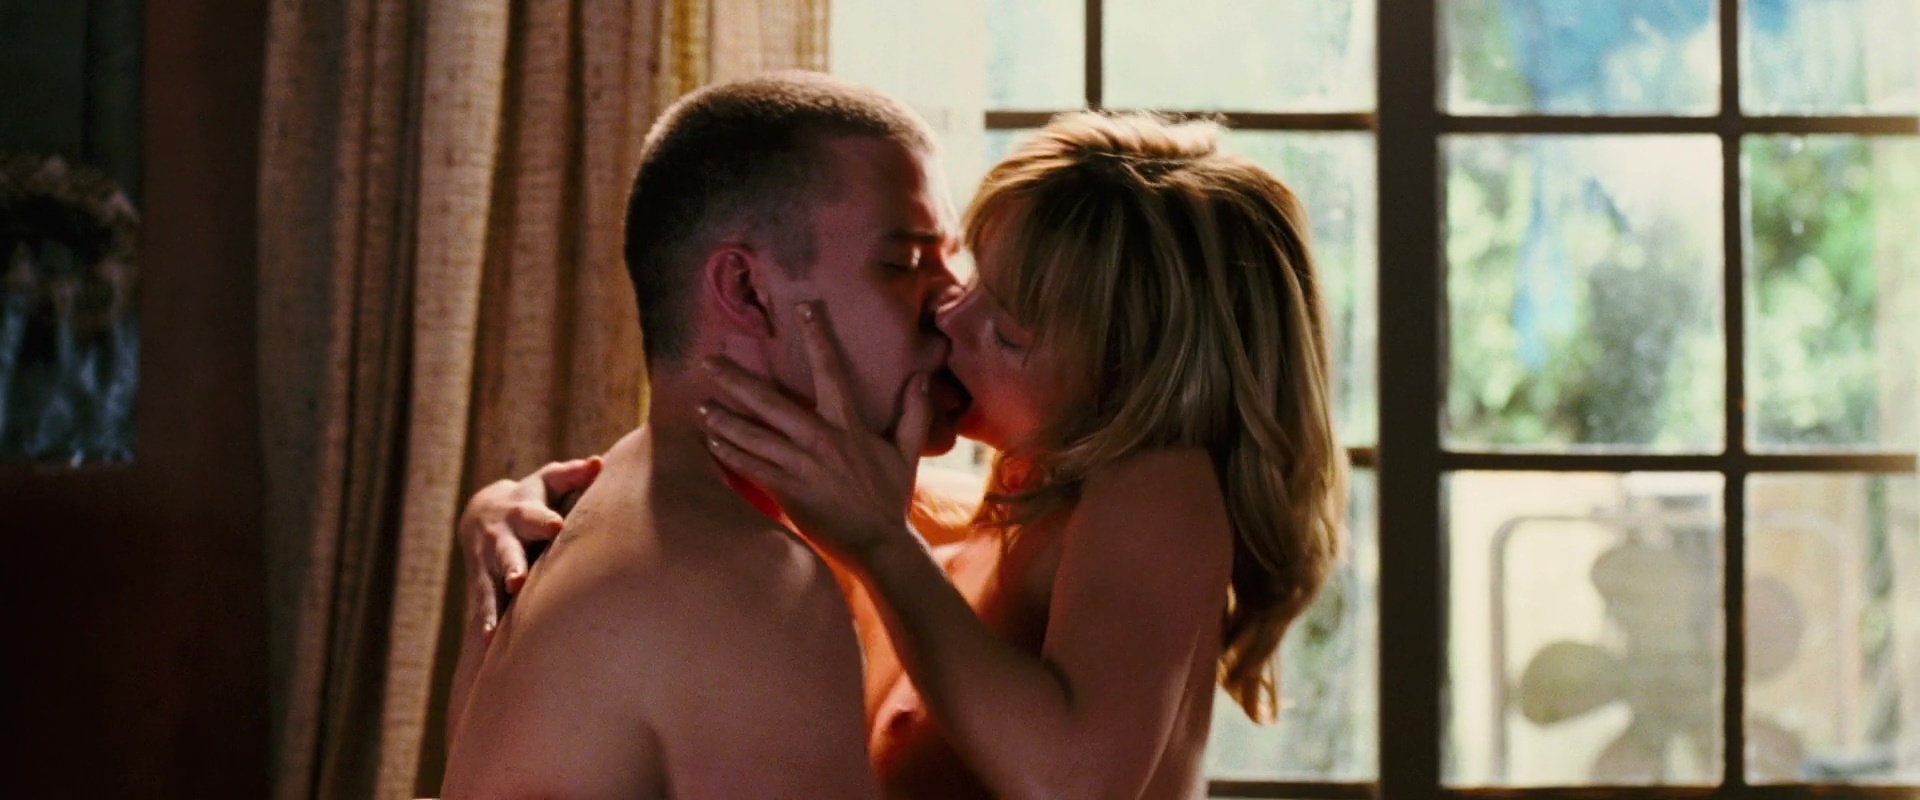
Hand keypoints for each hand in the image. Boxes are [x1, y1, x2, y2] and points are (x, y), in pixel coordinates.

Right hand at [457, 456, 603, 639]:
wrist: (481, 512)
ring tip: (494, 628)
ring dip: (493, 603)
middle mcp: (501, 538)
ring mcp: (488, 562)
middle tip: (519, 582)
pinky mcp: (481, 582)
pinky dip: (484, 623)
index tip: (555, 526)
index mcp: (522, 511)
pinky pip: (482, 604)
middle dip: (512, 566)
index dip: (544, 520)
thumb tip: (599, 462)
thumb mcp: (549, 481)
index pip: (534, 514)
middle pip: (506, 551)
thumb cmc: (533, 497)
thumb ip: (572, 474)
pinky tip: (488, 644)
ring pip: (490, 583)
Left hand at [697, 300, 931, 566]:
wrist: (881, 543)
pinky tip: (711, 442)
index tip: (805, 308)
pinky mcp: (789, 492)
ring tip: (701, 405)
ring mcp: (802, 466)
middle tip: (709, 362)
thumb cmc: (891, 497)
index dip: (819, 337)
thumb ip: (914, 414)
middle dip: (737, 380)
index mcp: (849, 425)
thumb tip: (921, 377)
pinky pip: (752, 468)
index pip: (832, 371)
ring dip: (725, 419)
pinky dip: (730, 454)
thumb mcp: (907, 452)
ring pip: (755, 435)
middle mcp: (822, 440)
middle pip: (771, 403)